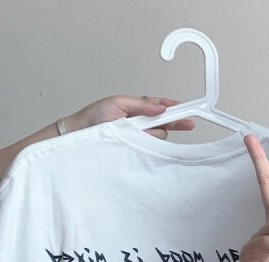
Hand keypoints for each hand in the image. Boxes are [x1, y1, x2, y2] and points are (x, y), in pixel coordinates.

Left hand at [62, 95, 194, 138]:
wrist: (79, 134)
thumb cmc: (94, 117)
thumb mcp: (117, 103)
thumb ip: (140, 104)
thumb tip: (159, 107)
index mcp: (137, 109)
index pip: (161, 108)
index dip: (175, 109)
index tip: (188, 111)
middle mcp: (141, 124)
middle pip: (165, 123)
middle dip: (172, 122)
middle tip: (187, 124)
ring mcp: (139, 137)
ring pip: (158, 136)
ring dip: (152, 134)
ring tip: (136, 132)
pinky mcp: (135, 150)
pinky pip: (150, 148)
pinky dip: (148, 145)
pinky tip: (142, 143)